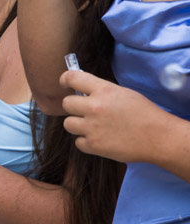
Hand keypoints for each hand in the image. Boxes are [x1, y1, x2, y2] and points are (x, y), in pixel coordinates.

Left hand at [60, 67, 180, 164]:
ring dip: (78, 125)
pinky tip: (100, 139)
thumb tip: (83, 91)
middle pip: (66, 104)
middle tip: (85, 111)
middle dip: (74, 107)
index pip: (72, 78)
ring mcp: (92, 127)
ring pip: (68, 124)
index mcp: (103, 90)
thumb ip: (101, 91)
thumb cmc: (144, 113)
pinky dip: (86, 142)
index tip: (65, 84)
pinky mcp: (93, 145)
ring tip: (94, 126)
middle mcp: (94, 107)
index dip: (65, 79)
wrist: (158, 137)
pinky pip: (78, 142)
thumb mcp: (123, 93)